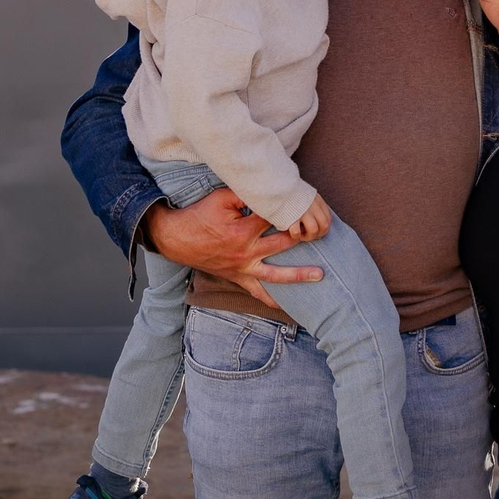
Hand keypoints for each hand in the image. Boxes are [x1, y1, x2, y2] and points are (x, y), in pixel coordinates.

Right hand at [144, 187, 321, 307]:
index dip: (287, 209)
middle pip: (283, 243)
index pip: (273, 217)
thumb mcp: (220, 198)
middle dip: (303, 236)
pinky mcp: (238, 277)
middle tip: (322, 231)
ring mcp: (243, 268)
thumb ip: (245, 194)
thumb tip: (266, 191)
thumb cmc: (199, 216)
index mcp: (243, 231)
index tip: (300, 201)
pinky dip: (272, 300)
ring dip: (299, 274)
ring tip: (320, 275)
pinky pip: (257, 292)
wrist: (176, 238)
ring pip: (276, 274)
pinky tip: (287, 307)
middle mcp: (247, 252)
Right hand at [288, 193, 331, 241]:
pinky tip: (290, 232)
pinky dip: (295, 235)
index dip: (323, 229)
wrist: (277, 185)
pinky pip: (297, 232)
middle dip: (318, 235)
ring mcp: (303, 212)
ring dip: (307, 237)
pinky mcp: (291, 217)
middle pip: (324, 226)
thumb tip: (317, 221)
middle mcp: (313, 206)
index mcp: (317, 200)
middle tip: (307, 235)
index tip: (315, 231)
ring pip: (314, 230)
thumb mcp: (306, 194)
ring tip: (300, 235)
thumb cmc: (290, 192)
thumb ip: (313, 205)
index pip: (328, 219)